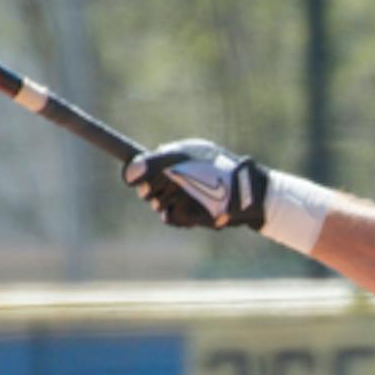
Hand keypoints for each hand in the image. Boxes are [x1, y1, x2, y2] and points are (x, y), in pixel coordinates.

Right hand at [122, 138, 268, 229]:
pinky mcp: (188, 214)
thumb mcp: (183, 160)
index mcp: (174, 157)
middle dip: (154, 190)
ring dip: (169, 203)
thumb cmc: (219, 171)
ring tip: (189, 198)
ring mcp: (180, 196)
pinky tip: (193, 212)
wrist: (246, 196)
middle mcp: (174, 176)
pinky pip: (169, 218)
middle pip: (145, 187)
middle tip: (169, 188)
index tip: (134, 179)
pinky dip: (179, 216)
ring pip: (156, 204)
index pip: (143, 164)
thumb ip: (154, 163)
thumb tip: (128, 172)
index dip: (137, 172)